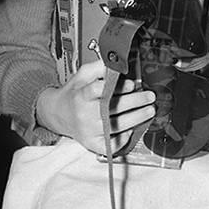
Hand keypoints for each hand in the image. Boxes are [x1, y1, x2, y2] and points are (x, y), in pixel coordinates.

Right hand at [36, 62, 154, 154]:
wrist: (58, 114)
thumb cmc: (75, 93)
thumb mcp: (83, 75)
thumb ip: (99, 67)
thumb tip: (117, 64)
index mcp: (81, 95)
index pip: (98, 91)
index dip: (116, 87)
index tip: (132, 84)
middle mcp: (85, 114)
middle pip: (111, 109)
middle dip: (134, 102)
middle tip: (149, 96)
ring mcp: (89, 131)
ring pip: (116, 126)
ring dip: (136, 118)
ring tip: (149, 110)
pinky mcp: (92, 143)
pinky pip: (111, 145)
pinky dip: (123, 139)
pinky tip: (132, 129)